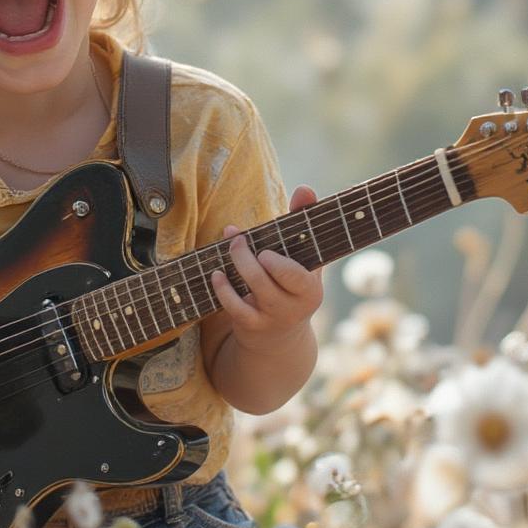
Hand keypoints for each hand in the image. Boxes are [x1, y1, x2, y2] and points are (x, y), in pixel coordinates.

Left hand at [211, 185, 323, 355]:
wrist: (280, 339)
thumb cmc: (290, 285)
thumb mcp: (302, 260)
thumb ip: (303, 222)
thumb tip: (306, 188)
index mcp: (310, 288)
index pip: (298, 276)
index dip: (279, 264)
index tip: (265, 252)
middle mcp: (294, 306)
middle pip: (270, 279)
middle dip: (250, 257)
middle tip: (239, 240)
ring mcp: (272, 317)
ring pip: (253, 288)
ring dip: (237, 263)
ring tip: (231, 246)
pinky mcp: (251, 326)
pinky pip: (234, 306)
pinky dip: (223, 288)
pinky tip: (217, 274)